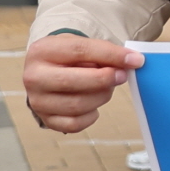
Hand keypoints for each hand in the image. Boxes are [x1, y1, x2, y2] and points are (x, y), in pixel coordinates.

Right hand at [23, 33, 143, 133]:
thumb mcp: (82, 46)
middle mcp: (33, 77)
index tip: (136, 60)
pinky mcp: (46, 119)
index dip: (111, 55)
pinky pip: (75, 124)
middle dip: (105, 79)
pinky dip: (92, 115)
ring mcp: (37, 101)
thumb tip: (132, 61)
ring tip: (106, 88)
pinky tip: (93, 105)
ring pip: (77, 105)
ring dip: (101, 96)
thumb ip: (104, 52)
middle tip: (122, 76)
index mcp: (42, 51)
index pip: (80, 51)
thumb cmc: (69, 58)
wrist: (47, 71)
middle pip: (74, 82)